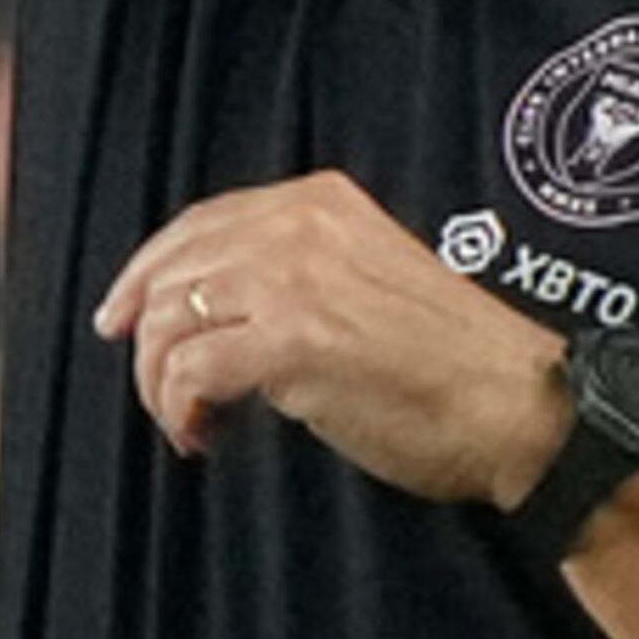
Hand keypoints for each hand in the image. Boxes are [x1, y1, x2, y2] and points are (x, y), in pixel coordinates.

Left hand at [94, 178, 572, 506]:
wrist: (515, 403)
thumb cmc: (454, 363)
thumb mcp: (372, 278)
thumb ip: (302, 274)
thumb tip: (223, 314)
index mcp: (320, 203)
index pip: (201, 223)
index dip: (148, 271)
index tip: (123, 316)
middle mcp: (298, 228)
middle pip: (172, 270)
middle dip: (143, 336)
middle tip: (149, 386)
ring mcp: (291, 280)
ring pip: (168, 322)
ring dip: (160, 383)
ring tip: (188, 422)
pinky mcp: (290, 341)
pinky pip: (189, 371)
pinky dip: (179, 410)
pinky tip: (204, 435)